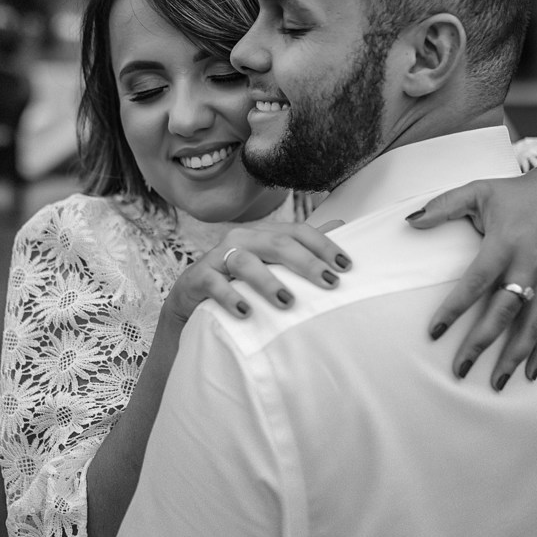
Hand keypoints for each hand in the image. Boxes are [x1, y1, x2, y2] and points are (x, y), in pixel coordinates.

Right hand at [164, 221, 348, 325]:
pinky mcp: (197, 278)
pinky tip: (246, 312)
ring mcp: (217, 258)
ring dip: (268, 281)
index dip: (323, 246)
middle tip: (329, 283)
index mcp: (263, 235)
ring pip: (245, 261)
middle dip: (306, 262)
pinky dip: (230, 297)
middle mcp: (241, 240)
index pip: (298, 232)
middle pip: (277, 243)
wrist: (191, 301)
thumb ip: (301, 247)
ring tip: (287, 301)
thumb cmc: (239, 282)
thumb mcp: (271, 265)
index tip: (345, 266)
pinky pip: (214, 284)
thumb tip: (341, 223)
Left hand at [406, 175, 536, 389]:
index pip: (476, 282)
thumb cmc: (521, 192)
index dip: (454, 309)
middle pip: (504, 313)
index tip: (434, 332)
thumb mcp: (481, 189)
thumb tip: (410, 220)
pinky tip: (531, 372)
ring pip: (532, 326)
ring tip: (495, 383)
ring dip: (514, 357)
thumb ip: (444, 205)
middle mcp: (530, 266)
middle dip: (481, 344)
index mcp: (506, 243)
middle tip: (460, 370)